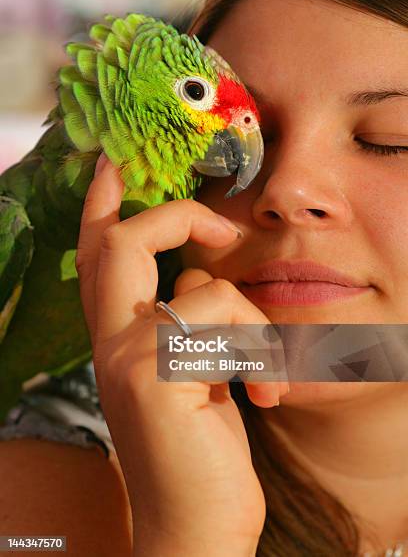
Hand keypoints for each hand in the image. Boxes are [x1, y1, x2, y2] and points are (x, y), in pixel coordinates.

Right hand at [76, 153, 288, 555]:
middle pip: (124, 244)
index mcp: (117, 339)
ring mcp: (129, 359)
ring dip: (256, 330)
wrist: (193, 526)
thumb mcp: (188, 377)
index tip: (112, 164)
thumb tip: (203, 281)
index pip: (98, 258)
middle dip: (177, 218)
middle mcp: (111, 343)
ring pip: (209, 290)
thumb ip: (184, 323)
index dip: (102, 206)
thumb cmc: (197, 448)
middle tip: (223, 227)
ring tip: (264, 376)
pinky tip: (263, 397)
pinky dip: (262, 356)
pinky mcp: (158, 378)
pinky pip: (228, 324)